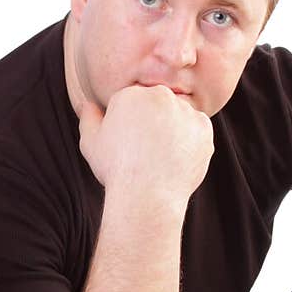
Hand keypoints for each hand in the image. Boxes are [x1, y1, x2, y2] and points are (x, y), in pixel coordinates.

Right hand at [78, 85, 213, 208]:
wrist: (146, 196)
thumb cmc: (116, 171)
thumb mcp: (91, 143)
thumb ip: (89, 117)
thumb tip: (88, 103)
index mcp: (131, 94)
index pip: (132, 102)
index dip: (129, 125)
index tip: (128, 145)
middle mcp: (160, 96)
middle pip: (158, 104)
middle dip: (153, 123)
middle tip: (145, 152)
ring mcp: (185, 111)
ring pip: (179, 116)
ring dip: (173, 131)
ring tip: (160, 158)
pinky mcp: (203, 128)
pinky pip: (197, 131)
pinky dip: (189, 143)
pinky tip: (175, 160)